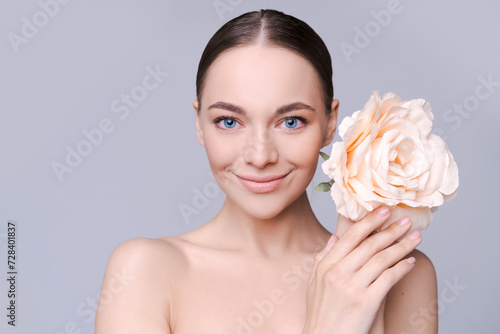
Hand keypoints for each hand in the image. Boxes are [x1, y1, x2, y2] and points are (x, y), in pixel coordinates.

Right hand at [302, 206, 420, 333]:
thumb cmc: (321, 313)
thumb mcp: (315, 283)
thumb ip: (324, 258)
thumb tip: (335, 238)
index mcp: (326, 265)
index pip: (351, 236)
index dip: (369, 221)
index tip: (384, 210)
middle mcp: (337, 273)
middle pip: (369, 245)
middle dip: (391, 230)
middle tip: (406, 220)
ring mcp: (351, 287)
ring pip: (381, 259)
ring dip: (402, 246)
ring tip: (415, 237)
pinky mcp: (365, 302)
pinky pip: (388, 278)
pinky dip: (402, 268)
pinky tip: (411, 261)